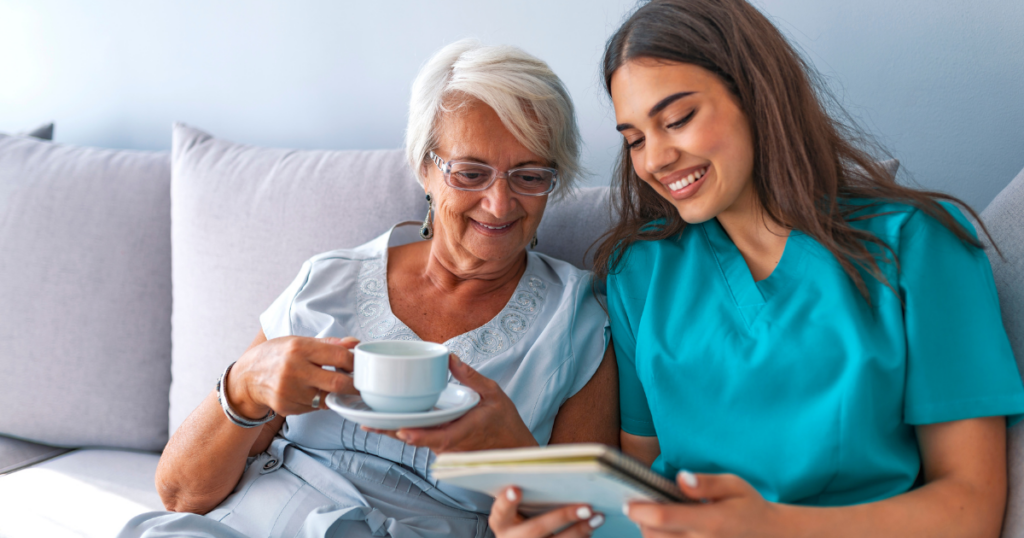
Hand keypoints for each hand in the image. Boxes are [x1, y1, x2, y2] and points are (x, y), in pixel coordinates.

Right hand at [227, 336, 359, 418]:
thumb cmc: (276, 355)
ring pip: (327, 398)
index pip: (340, 357)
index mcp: (300, 348)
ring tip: (331, 386)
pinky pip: (314, 408)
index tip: (360, 365)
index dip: (355, 362)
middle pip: (337, 383)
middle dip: (354, 386)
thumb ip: (329, 344)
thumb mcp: (299, 341)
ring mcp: (289, 391)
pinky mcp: (287, 407)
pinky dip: (318, 402)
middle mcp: (294, 370)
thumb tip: (355, 344)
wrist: (246, 377)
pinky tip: (311, 393)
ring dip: (334, 394)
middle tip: (360, 385)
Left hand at [362, 355, 537, 452]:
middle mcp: (450, 444)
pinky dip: (404, 429)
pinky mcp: (441, 446)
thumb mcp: (494, 393)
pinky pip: (421, 438)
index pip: (437, 437)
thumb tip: (450, 358)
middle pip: (417, 439)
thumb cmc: (505, 422)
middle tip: (367, 423)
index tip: (401, 430)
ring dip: (394, 430)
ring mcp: (444, 447)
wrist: (513, 447)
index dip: (418, 435)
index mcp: (463, 431)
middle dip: (392, 431)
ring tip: (369, 420)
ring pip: (416, 440)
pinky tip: (387, 420)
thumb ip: (471, 377)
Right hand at [490, 486, 604, 537]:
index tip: (516, 489)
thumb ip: (529, 493)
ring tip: (598, 517)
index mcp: (501, 523)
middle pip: (536, 530)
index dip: (507, 501)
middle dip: (562, 517)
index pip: (501, 511)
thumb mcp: (518, 507)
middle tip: (586, 507)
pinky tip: (591, 527)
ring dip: (580, 531)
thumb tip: (560, 473)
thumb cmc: (523, 515)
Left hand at [625, 471, 781, 537]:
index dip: (641, 510)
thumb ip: (706, 483)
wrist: (769, 536)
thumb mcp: (734, 485)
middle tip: (640, 507)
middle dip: (642, 522)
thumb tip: (680, 479)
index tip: (629, 503)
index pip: (664, 518)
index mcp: (711, 520)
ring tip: (654, 519)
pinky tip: (666, 530)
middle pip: (655, 536)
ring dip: (650, 534)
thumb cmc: (749, 507)